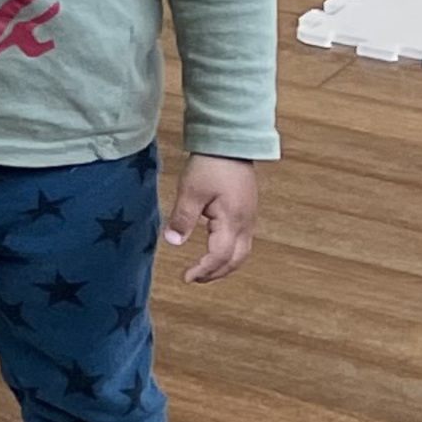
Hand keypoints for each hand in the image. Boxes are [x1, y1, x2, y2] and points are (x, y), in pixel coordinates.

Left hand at [167, 156, 259, 285]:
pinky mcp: (246, 211)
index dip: (203, 270)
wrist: (230, 143)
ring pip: (242, 252)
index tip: (186, 277)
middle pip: (236, 260)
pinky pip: (242, 240)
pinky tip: (215, 249)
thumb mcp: (191, 191)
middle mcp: (245, 224)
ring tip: (204, 270)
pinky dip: (229, 252)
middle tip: (195, 278)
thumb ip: (183, 218)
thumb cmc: (211, 164)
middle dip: (216, 273)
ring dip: (224, 264)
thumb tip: (173, 242)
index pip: (220, 256)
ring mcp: (249, 218)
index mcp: (232, 221)